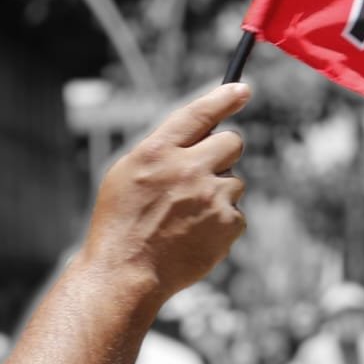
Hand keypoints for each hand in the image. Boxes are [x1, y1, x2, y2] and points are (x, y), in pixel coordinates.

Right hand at [81, 83, 251, 306]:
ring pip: (235, 180)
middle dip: (223, 153)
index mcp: (157, 152)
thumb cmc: (121, 222)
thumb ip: (164, 149)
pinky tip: (194, 234)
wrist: (125, 273)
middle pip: (233, 142)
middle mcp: (188, 169)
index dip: (224, 98)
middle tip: (201, 173)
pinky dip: (221, 222)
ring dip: (218, 192)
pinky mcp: (229, 224)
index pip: (198, 114)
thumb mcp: (127, 173)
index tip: (242, 90)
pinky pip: (236, 211)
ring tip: (186, 216)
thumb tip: (205, 132)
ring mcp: (212, 197)